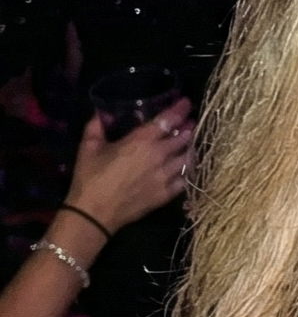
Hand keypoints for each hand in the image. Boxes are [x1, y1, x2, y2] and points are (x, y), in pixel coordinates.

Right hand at [65, 104, 193, 234]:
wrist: (94, 213)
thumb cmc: (90, 177)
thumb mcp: (89, 147)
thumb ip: (96, 127)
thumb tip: (100, 114)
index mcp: (141, 141)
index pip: (167, 121)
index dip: (179, 110)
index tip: (186, 103)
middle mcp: (158, 156)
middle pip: (182, 138)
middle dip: (188, 128)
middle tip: (190, 123)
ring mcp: (165, 176)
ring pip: (187, 158)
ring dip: (190, 148)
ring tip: (191, 143)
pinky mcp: (166, 194)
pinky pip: (185, 179)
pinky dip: (188, 171)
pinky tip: (187, 167)